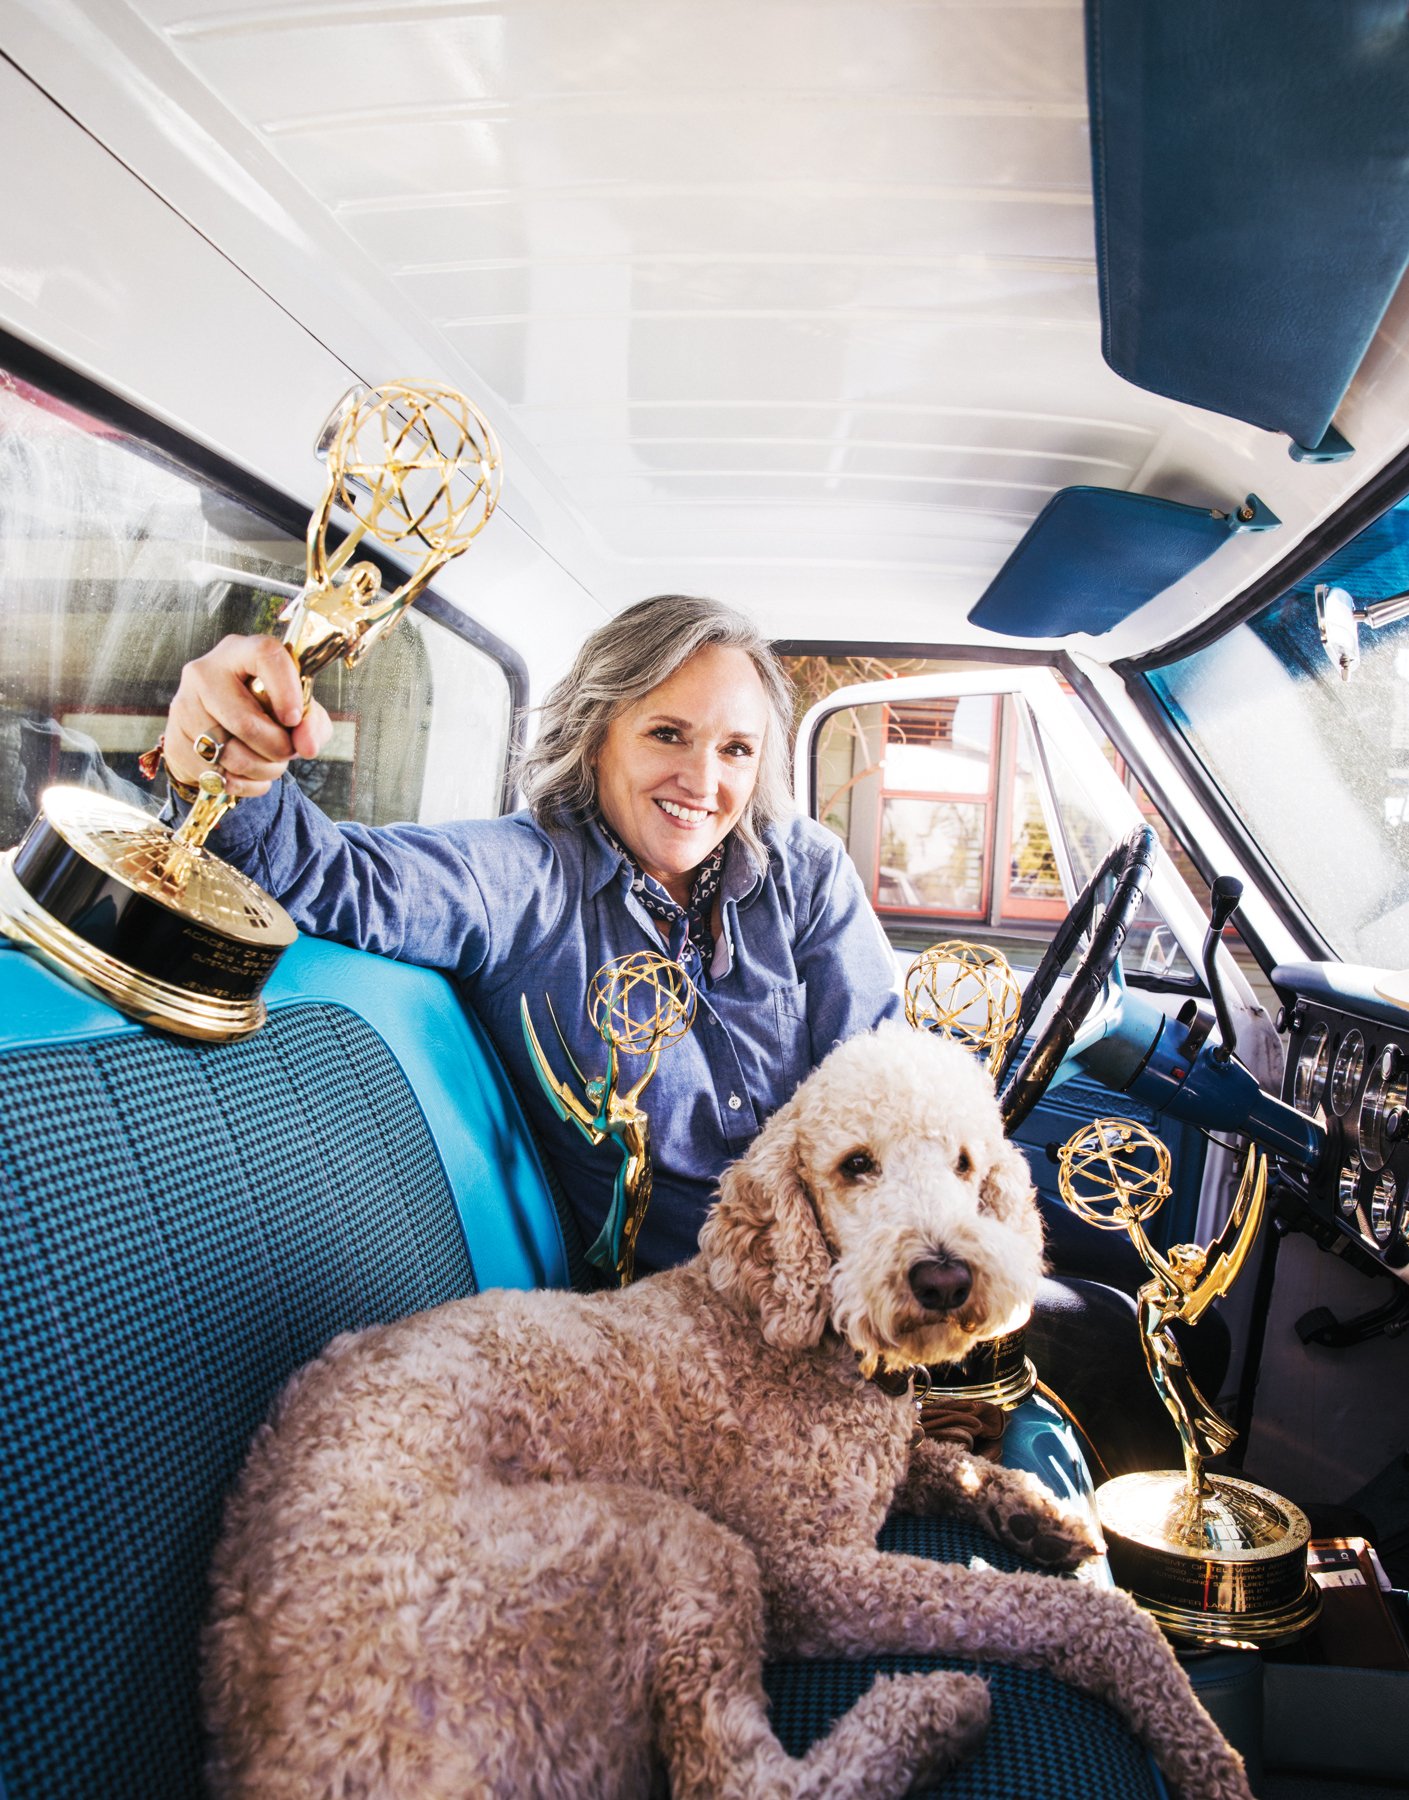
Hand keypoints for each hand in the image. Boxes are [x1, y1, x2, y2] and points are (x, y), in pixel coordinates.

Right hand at [163, 634, 332, 795]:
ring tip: (272, 765)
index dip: (285, 691)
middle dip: (277, 747)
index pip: (264, 656)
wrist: (220, 730)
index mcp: (240, 651)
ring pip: (229, 753)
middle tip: (289, 752)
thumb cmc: (267, 711)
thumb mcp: (298, 711)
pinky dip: (243, 784)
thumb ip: (311, 722)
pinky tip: (250, 775)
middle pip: (244, 720)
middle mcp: (204, 672)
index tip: (294, 719)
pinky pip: (214, 774)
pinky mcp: (173, 740)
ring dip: (262, 769)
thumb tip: (307, 745)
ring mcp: (184, 705)